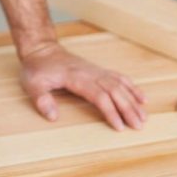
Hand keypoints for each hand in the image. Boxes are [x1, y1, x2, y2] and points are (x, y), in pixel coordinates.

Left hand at [19, 41, 147, 130]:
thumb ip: (41, 99)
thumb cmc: (37, 68)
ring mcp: (95, 71)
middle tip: (138, 126)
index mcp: (76, 78)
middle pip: (114, 91)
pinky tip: (141, 97)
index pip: (99, 95)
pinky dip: (131, 87)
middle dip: (128, 109)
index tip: (119, 127)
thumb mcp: (32, 84)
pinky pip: (118, 77)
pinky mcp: (97, 70)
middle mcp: (90, 73)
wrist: (41, 49)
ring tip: (144, 116)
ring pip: (119, 85)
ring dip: (133, 100)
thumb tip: (52, 117)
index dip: (110, 111)